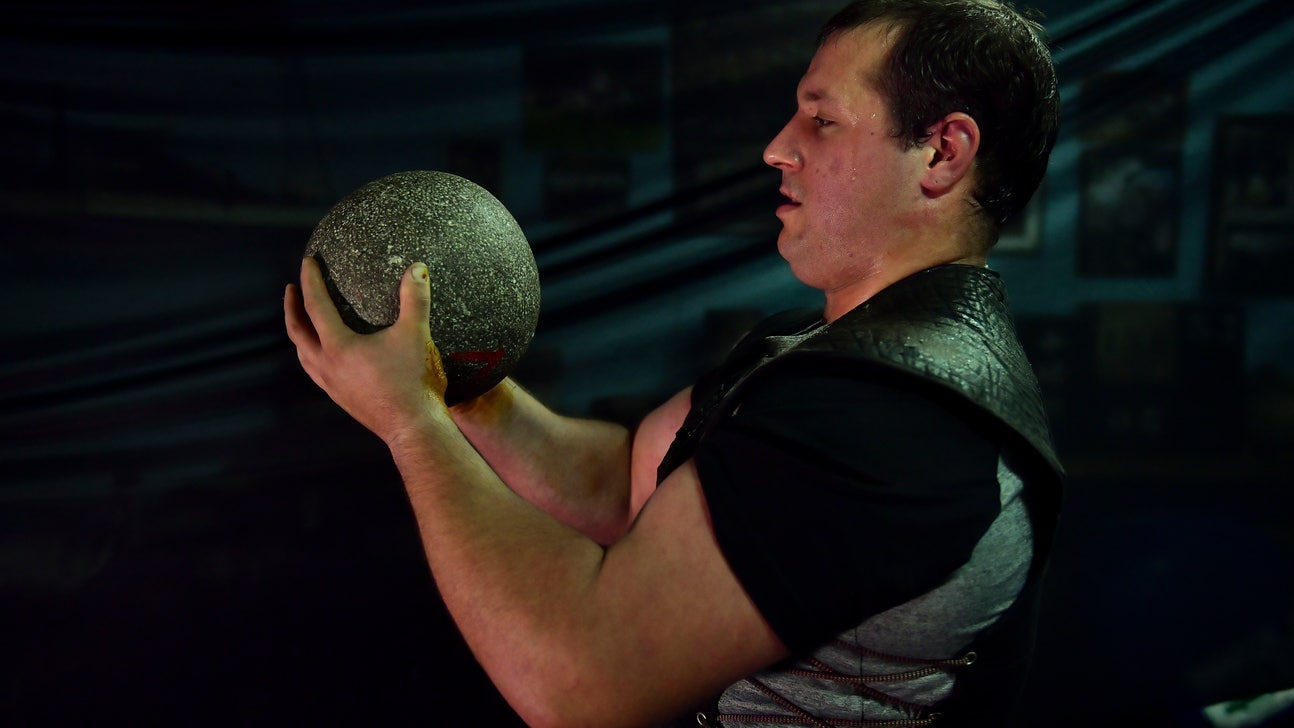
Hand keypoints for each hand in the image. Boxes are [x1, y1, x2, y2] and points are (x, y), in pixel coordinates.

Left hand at [284, 257, 448, 444]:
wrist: (412, 427)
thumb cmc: (412, 382)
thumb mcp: (415, 334)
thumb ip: (415, 299)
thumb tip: (418, 269)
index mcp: (338, 347)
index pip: (316, 305)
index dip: (310, 280)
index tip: (307, 262)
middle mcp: (326, 365)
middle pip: (298, 331)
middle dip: (292, 308)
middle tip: (292, 289)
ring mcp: (331, 385)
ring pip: (303, 354)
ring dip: (299, 333)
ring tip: (303, 321)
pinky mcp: (340, 398)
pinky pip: (315, 370)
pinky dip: (311, 355)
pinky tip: (326, 356)